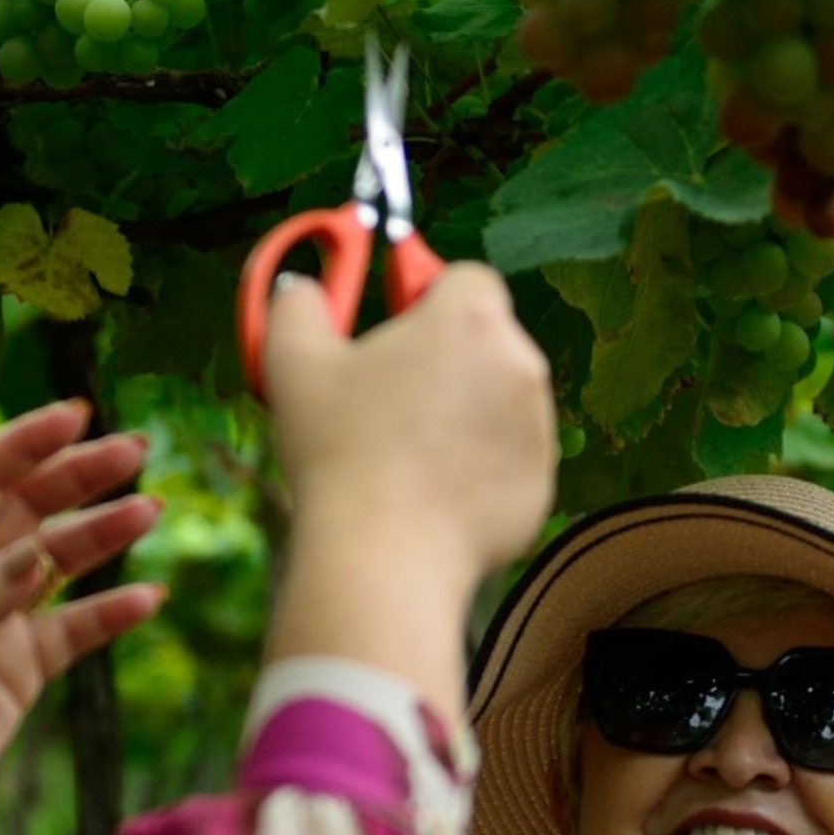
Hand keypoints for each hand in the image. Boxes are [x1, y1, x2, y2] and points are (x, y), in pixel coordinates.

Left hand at [0, 401, 164, 834]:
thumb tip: (39, 553)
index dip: (26, 442)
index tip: (77, 415)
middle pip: (30, 508)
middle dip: (80, 476)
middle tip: (135, 449)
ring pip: (59, 562)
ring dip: (103, 534)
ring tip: (152, 511)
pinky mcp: (20, 671)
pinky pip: (74, 629)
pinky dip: (110, 612)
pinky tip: (147, 597)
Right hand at [266, 258, 554, 603]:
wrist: (384, 556)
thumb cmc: (339, 452)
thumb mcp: (293, 362)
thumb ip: (297, 303)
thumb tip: (300, 288)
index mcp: (470, 319)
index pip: (465, 278)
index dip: (427, 294)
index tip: (394, 318)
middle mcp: (520, 364)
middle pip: (485, 339)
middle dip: (445, 355)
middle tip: (389, 390)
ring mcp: (539, 427)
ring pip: (498, 399)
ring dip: (462, 410)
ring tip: (404, 450)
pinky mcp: (541, 483)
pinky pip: (507, 456)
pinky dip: (477, 465)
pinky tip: (428, 490)